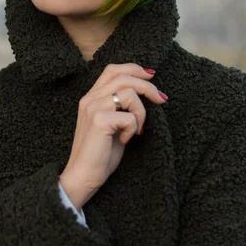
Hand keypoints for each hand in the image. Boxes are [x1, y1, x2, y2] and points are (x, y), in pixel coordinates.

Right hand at [59, 63, 167, 210]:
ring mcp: (93, 108)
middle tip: (161, 100)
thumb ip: (121, 106)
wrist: (83, 176)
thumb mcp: (112, 124)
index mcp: (91, 97)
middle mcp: (90, 98)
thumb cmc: (100, 154)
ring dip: (141, 112)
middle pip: (124, 77)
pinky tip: (125, 140)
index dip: (134, 69)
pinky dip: (133, 128)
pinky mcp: (99, 120)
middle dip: (147, 86)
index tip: (151, 76)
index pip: (112, 70)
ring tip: (136, 130)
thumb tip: (145, 93)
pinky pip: (129, 116)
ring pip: (129, 93)